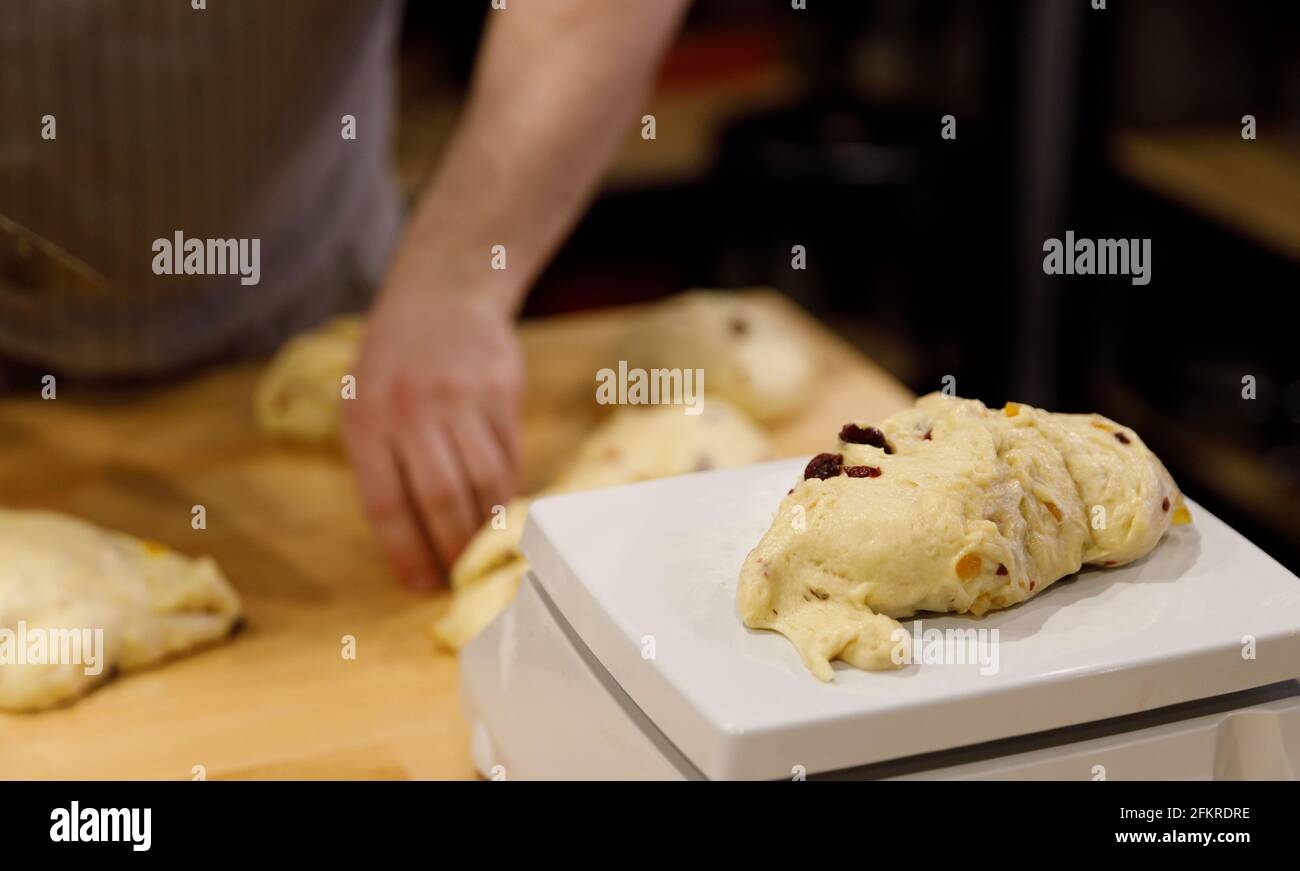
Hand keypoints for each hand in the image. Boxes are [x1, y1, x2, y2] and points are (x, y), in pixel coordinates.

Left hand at [343, 284, 523, 590]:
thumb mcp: (365, 403)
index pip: (387, 503)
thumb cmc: (394, 362)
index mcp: (367, 420)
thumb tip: (413, 539)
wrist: (443, 294)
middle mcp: (413, 410)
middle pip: (441, 499)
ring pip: (484, 482)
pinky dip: (509, 491)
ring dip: (488, 526)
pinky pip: (510, 457)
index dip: (406, 552)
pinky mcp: (501, 392)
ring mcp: (461, 399)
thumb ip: (383, 462)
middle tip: (461, 579)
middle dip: (454, 548)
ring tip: (486, 551)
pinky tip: (505, 510)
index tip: (422, 586)